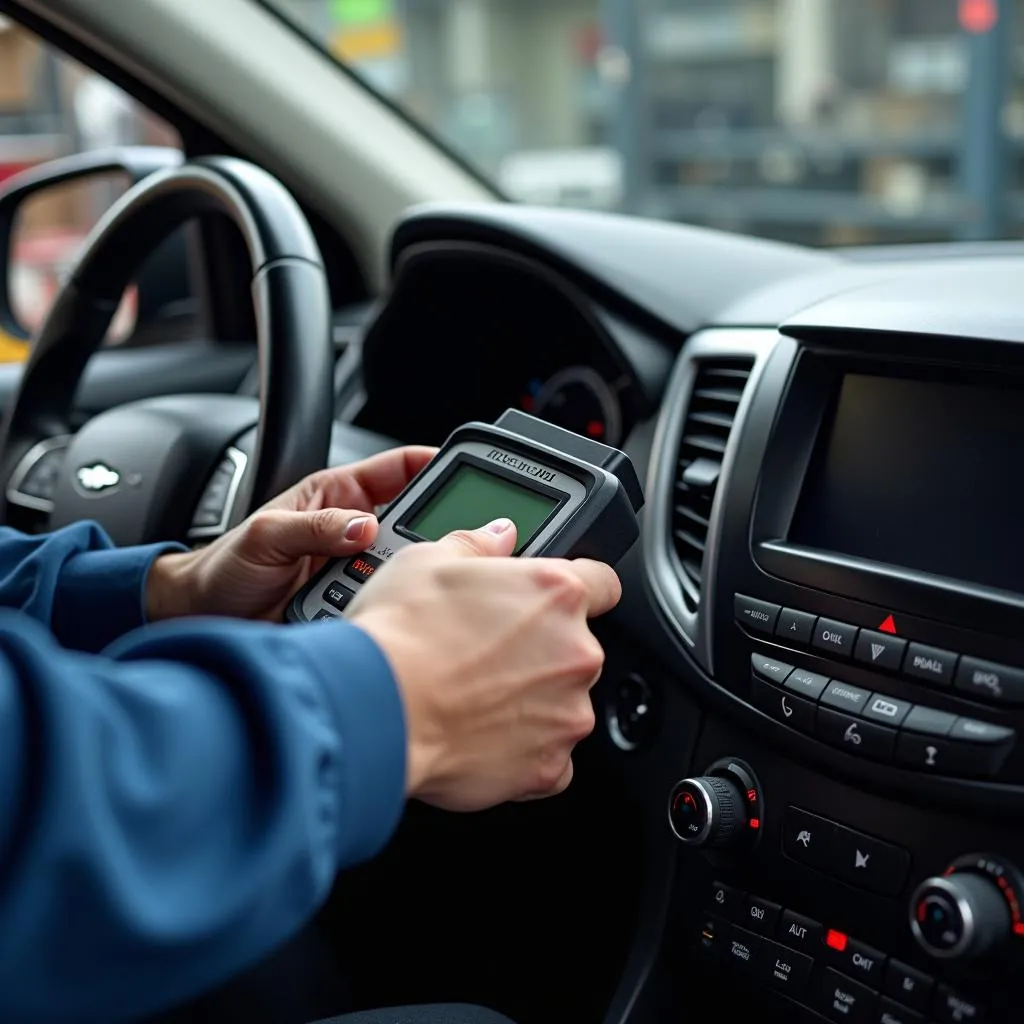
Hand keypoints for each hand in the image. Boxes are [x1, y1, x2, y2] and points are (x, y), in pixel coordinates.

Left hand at [146, 446, 435, 621]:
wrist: (200, 619)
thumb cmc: (224, 568)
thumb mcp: (265, 535)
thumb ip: (314, 527)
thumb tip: (362, 527)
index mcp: (338, 495)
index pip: (399, 468)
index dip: (433, 463)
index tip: (462, 471)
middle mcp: (353, 530)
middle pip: (415, 519)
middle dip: (433, 528)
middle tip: (450, 540)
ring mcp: (357, 569)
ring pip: (407, 564)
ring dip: (411, 572)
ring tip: (413, 581)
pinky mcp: (356, 604)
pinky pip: (388, 600)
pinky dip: (396, 604)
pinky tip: (398, 609)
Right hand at [347, 519, 621, 809]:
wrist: (374, 709)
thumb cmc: (398, 635)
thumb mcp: (426, 561)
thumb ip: (477, 546)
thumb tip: (499, 536)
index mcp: (556, 593)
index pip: (602, 583)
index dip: (579, 591)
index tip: (553, 604)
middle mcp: (576, 652)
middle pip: (578, 648)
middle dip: (542, 653)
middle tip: (487, 656)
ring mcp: (567, 713)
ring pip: (564, 704)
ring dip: (533, 703)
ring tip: (474, 700)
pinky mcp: (549, 767)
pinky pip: (551, 759)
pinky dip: (526, 753)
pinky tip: (483, 739)